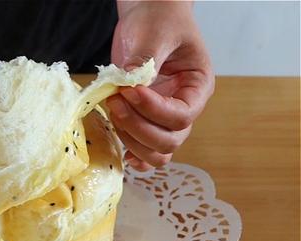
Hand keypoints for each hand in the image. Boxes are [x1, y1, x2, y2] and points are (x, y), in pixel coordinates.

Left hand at [108, 2, 214, 170]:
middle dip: (139, 127)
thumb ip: (145, 59)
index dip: (154, 110)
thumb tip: (130, 83)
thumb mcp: (156, 33)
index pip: (182, 115)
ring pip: (156, 150)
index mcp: (197, 87)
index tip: (130, 91)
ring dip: (131, 139)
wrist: (148, 17)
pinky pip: (144, 151)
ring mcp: (163, 117)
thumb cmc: (160, 20)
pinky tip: (120, 150)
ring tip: (112, 108)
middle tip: (116, 101)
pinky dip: (133, 155)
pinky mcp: (144, 119)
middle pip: (169, 139)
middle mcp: (183, 107)